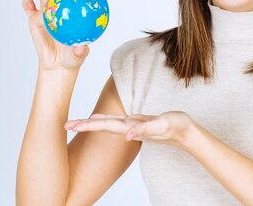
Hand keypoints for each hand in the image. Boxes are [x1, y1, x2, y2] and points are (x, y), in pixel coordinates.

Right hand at [22, 0, 89, 70]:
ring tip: (46, 0)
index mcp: (73, 10)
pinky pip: (28, 5)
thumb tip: (82, 48)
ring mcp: (45, 11)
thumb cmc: (71, 57)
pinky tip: (30, 5)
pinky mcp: (33, 18)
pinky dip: (27, 2)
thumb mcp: (78, 54)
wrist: (56, 63)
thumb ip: (80, 51)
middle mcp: (59, 6)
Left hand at [64, 111, 196, 148]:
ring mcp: (133, 126)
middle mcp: (128, 128)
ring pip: (107, 123)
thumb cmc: (177, 128)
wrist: (188, 134)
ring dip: (91, 123)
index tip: (69, 126)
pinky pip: (116, 121)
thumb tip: (127, 135)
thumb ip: (146, 129)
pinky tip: (99, 118)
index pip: (103, 125)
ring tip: (76, 123)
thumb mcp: (163, 125)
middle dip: (82, 125)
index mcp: (130, 128)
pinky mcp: (138, 123)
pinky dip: (105, 119)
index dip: (86, 125)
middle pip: (101, 125)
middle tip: (64, 125)